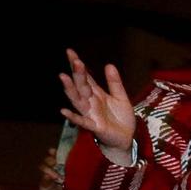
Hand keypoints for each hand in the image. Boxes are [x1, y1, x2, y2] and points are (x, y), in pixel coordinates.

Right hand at [59, 50, 136, 164]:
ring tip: (63, 77)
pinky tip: (64, 111)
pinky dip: (73, 117)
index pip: (85, 77)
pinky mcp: (95, 127)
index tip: (70, 51)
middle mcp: (90, 102)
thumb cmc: (121, 118)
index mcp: (96, 93)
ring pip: (78, 100)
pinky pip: (82, 122)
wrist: (127, 138)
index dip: (77, 65)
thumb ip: (114, 83)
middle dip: (78, 73)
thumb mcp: (121, 97)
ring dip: (70, 89)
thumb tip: (109, 64)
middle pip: (81, 86)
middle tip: (76, 61)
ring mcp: (91, 114)